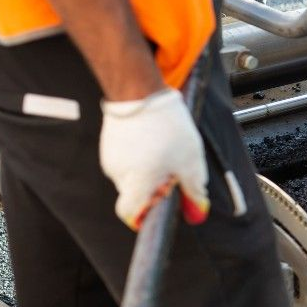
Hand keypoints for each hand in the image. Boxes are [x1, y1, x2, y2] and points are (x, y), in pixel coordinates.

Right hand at [99, 89, 210, 228]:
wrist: (141, 91)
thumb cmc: (167, 126)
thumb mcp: (191, 161)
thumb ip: (194, 189)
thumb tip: (198, 211)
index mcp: (136, 182)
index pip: (130, 214)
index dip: (145, 215)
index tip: (160, 204)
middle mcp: (118, 173)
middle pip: (135, 194)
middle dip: (155, 188)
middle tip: (173, 171)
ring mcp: (110, 158)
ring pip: (131, 176)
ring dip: (149, 170)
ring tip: (166, 150)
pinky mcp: (109, 144)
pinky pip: (126, 160)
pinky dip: (140, 157)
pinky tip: (154, 140)